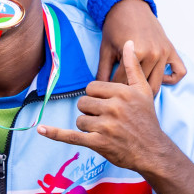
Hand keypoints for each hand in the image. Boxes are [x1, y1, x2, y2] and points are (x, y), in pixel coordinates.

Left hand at [37, 41, 175, 175]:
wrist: (152, 151)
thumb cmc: (146, 119)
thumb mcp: (143, 90)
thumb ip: (133, 66)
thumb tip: (129, 42)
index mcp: (122, 92)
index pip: (91, 88)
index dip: (97, 97)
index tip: (110, 105)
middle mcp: (114, 108)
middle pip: (83, 103)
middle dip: (91, 111)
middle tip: (109, 120)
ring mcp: (106, 126)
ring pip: (79, 119)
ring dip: (88, 126)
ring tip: (106, 131)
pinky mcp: (98, 142)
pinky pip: (71, 136)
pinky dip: (55, 133)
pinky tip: (41, 129)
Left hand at [99, 0, 184, 93]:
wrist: (128, 7)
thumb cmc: (115, 28)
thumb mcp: (105, 50)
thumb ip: (102, 71)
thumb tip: (95, 89)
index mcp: (136, 54)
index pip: (122, 83)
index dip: (112, 91)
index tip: (107, 95)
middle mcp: (153, 54)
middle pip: (141, 86)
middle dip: (128, 93)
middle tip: (120, 96)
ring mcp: (164, 53)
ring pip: (157, 84)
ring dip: (145, 90)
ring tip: (134, 92)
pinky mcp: (171, 50)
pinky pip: (180, 72)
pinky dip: (171, 78)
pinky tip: (157, 77)